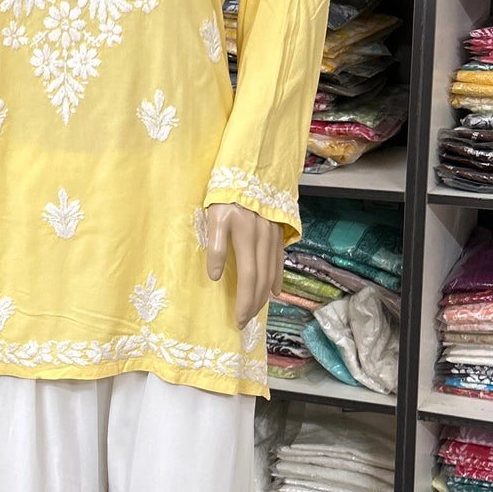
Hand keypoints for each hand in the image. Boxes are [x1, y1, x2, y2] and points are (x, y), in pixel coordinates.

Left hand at [205, 203, 284, 328]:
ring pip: (271, 272)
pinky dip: (276, 277)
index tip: (238, 319)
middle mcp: (263, 239)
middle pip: (261, 279)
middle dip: (254, 304)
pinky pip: (278, 260)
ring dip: (263, 295)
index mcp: (245, 237)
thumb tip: (214, 276)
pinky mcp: (277, 232)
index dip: (244, 300)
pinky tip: (274, 291)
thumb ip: (215, 246)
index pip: (247, 277)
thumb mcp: (214, 217)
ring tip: (255, 311)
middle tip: (244, 322)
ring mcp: (273, 236)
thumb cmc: (226, 194)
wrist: (251, 169)